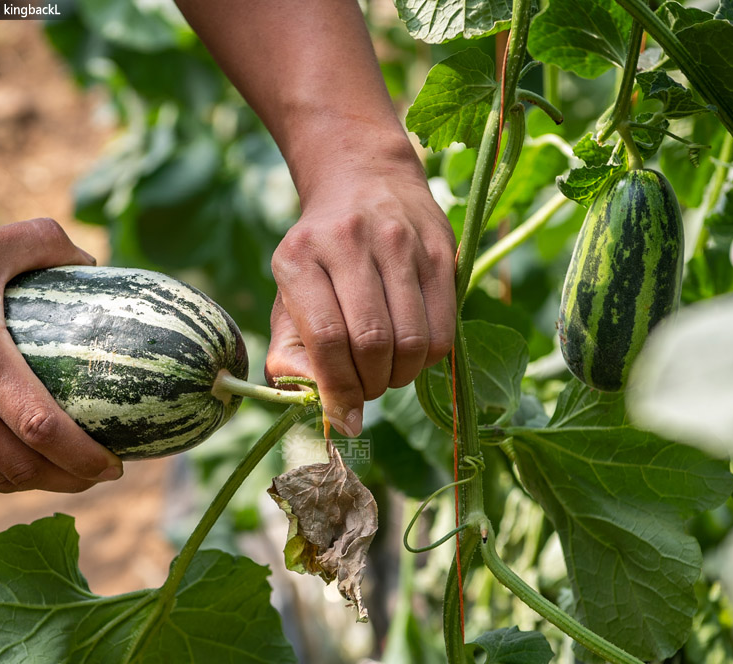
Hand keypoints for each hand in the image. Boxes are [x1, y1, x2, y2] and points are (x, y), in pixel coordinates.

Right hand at [0, 218, 122, 492]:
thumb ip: (43, 242)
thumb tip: (91, 260)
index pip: (43, 429)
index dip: (86, 456)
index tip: (117, 464)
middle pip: (24, 469)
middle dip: (72, 480)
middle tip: (104, 472)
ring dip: (38, 482)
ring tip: (71, 469)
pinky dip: (1, 468)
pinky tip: (22, 453)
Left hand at [266, 158, 456, 435]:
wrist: (363, 177)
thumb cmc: (320, 254)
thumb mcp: (288, 294)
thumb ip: (291, 351)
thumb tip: (322, 408)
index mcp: (299, 257)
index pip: (328, 340)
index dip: (339, 390)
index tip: (343, 418)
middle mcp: (348, 242)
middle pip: (373, 343)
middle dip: (370, 385)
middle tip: (365, 390)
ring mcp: (399, 242)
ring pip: (412, 340)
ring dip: (400, 375)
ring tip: (387, 372)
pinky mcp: (440, 248)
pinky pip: (444, 328)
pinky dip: (428, 358)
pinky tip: (411, 352)